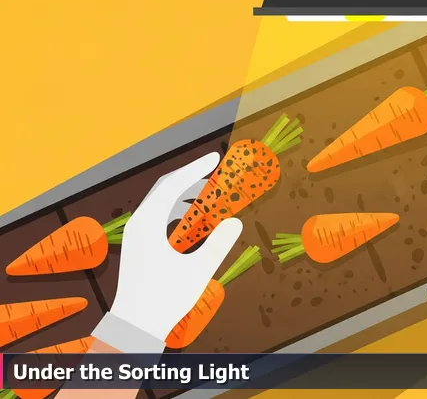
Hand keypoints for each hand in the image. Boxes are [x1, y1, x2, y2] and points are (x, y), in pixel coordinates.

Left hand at [109, 152, 242, 342]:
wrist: (135, 325)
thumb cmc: (165, 299)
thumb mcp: (198, 271)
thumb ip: (218, 244)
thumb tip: (235, 221)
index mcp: (148, 224)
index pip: (173, 185)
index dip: (196, 168)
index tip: (215, 157)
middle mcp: (138, 224)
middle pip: (165, 188)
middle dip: (191, 177)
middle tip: (215, 171)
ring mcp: (136, 234)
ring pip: (161, 202)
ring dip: (185, 194)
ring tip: (209, 193)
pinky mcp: (139, 244)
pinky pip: (159, 215)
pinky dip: (178, 209)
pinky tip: (193, 217)